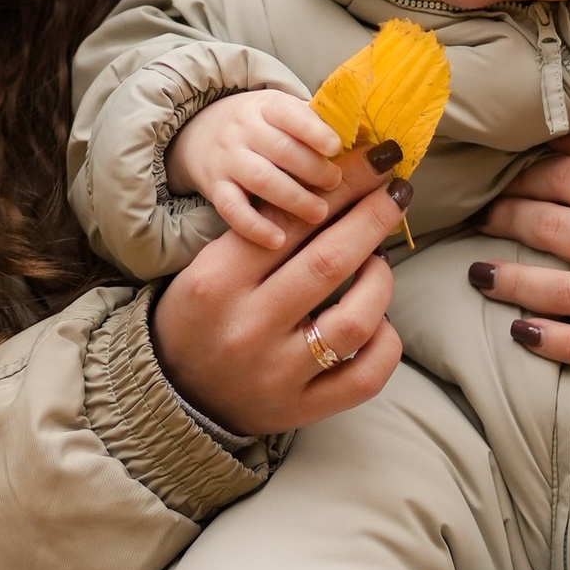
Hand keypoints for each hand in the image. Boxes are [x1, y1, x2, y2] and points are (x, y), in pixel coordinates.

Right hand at [150, 170, 410, 436]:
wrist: (172, 396)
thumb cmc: (198, 316)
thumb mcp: (210, 266)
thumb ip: (264, 230)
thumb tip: (336, 183)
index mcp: (217, 282)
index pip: (291, 221)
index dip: (343, 185)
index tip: (374, 160)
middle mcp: (247, 327)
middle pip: (329, 262)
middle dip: (373, 216)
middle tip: (397, 191)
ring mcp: (277, 374)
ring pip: (355, 320)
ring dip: (380, 279)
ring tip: (379, 262)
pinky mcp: (301, 409)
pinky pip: (366, 375)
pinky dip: (385, 341)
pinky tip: (378, 320)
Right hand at [167, 87, 377, 249]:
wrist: (201, 132)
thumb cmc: (263, 128)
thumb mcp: (287, 115)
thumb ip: (323, 127)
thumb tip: (375, 143)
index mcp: (269, 106)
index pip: (291, 113)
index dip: (314, 130)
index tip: (337, 145)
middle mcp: (245, 130)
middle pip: (280, 149)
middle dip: (313, 169)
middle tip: (337, 184)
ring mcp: (228, 160)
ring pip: (261, 179)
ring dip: (294, 197)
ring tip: (320, 213)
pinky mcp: (216, 189)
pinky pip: (232, 209)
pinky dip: (255, 226)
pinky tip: (278, 240)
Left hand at [468, 123, 569, 372]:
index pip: (560, 181)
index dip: (522, 178)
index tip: (500, 179)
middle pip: (550, 231)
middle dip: (505, 222)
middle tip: (477, 220)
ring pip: (561, 293)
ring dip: (511, 283)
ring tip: (478, 276)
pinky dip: (558, 344)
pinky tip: (525, 335)